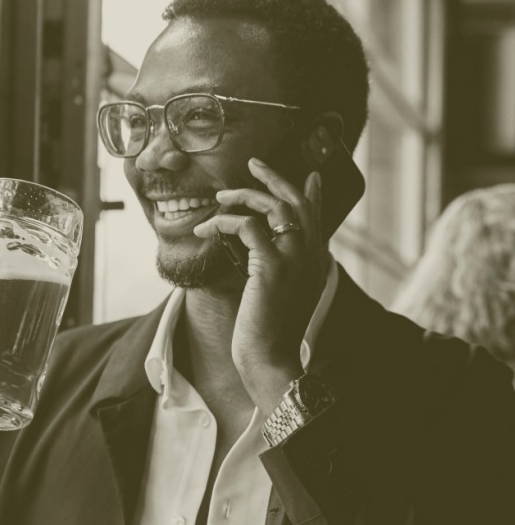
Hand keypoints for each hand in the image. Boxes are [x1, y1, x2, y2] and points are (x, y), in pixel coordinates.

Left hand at [193, 159, 327, 391]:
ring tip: (220, 197)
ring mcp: (294, 259)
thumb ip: (282, 272)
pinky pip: (248, 227)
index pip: (316, 217)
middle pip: (297, 201)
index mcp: (315, 262)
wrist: (271, 360)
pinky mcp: (272, 267)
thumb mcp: (283, 299)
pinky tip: (208, 228)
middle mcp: (311, 256)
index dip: (311, 193)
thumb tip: (267, 256)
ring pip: (274, 207)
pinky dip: (226, 222)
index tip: (307, 175)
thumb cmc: (270, 334)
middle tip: (254, 163)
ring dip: (244, 196)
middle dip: (274, 178)